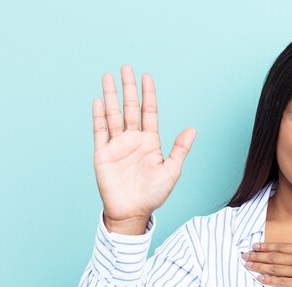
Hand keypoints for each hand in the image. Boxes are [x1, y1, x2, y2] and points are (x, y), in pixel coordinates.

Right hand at [93, 65, 195, 225]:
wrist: (133, 212)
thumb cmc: (154, 194)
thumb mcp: (171, 171)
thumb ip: (179, 149)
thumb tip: (192, 129)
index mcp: (150, 142)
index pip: (149, 112)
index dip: (148, 95)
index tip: (147, 76)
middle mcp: (133, 140)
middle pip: (129, 108)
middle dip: (128, 88)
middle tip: (126, 68)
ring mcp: (117, 146)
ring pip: (113, 115)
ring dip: (110, 96)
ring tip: (108, 76)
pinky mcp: (103, 154)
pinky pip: (100, 131)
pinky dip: (99, 116)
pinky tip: (98, 101)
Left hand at [243, 213, 291, 286]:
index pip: (280, 246)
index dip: (266, 246)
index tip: (254, 246)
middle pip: (273, 257)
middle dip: (256, 256)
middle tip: (243, 256)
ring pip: (274, 269)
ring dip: (258, 267)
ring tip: (247, 266)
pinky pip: (282, 283)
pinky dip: (269, 281)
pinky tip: (259, 279)